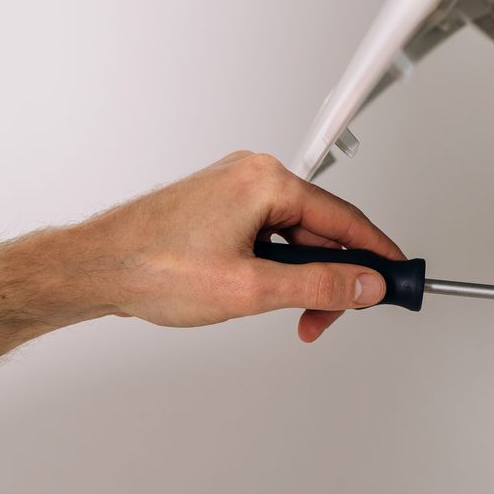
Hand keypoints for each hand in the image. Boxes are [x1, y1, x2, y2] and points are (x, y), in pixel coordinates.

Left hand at [75, 151, 404, 340]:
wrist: (95, 267)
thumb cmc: (154, 267)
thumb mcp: (251, 288)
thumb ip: (318, 286)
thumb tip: (363, 283)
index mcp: (266, 181)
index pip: (345, 218)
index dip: (377, 255)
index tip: (398, 279)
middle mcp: (252, 175)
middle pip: (320, 229)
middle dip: (330, 279)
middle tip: (330, 318)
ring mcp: (233, 189)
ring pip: (293, 237)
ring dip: (299, 279)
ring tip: (287, 315)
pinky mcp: (219, 206)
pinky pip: (267, 235)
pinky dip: (275, 268)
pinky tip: (262, 295)